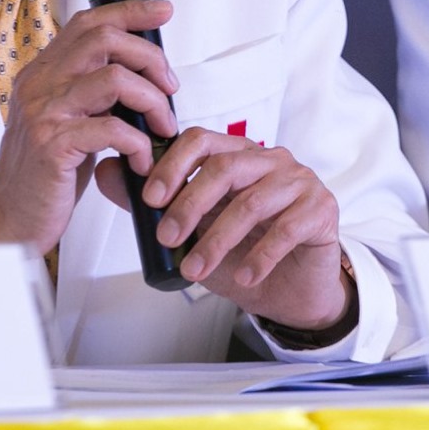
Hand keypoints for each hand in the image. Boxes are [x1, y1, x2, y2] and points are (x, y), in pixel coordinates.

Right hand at [0, 0, 177, 252]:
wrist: (10, 216)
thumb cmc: (46, 172)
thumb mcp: (67, 119)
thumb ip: (92, 91)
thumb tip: (143, 73)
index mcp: (44, 72)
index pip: (88, 23)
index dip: (129, 11)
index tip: (163, 12)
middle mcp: (40, 84)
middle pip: (105, 39)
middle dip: (150, 57)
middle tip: (169, 87)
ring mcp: (45, 112)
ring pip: (115, 79)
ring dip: (152, 101)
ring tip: (162, 127)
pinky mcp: (53, 145)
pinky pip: (113, 129)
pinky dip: (139, 144)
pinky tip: (141, 161)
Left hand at [95, 127, 350, 332]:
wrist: (292, 290)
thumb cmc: (243, 253)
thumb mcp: (194, 231)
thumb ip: (155, 202)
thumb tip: (106, 172)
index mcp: (238, 155)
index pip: (201, 139)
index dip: (172, 164)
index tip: (149, 198)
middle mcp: (269, 160)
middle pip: (225, 167)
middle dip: (189, 204)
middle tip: (167, 238)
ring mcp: (299, 182)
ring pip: (252, 200)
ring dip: (218, 238)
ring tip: (196, 271)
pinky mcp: (322, 210)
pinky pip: (287, 227)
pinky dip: (260, 256)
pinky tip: (244, 277)